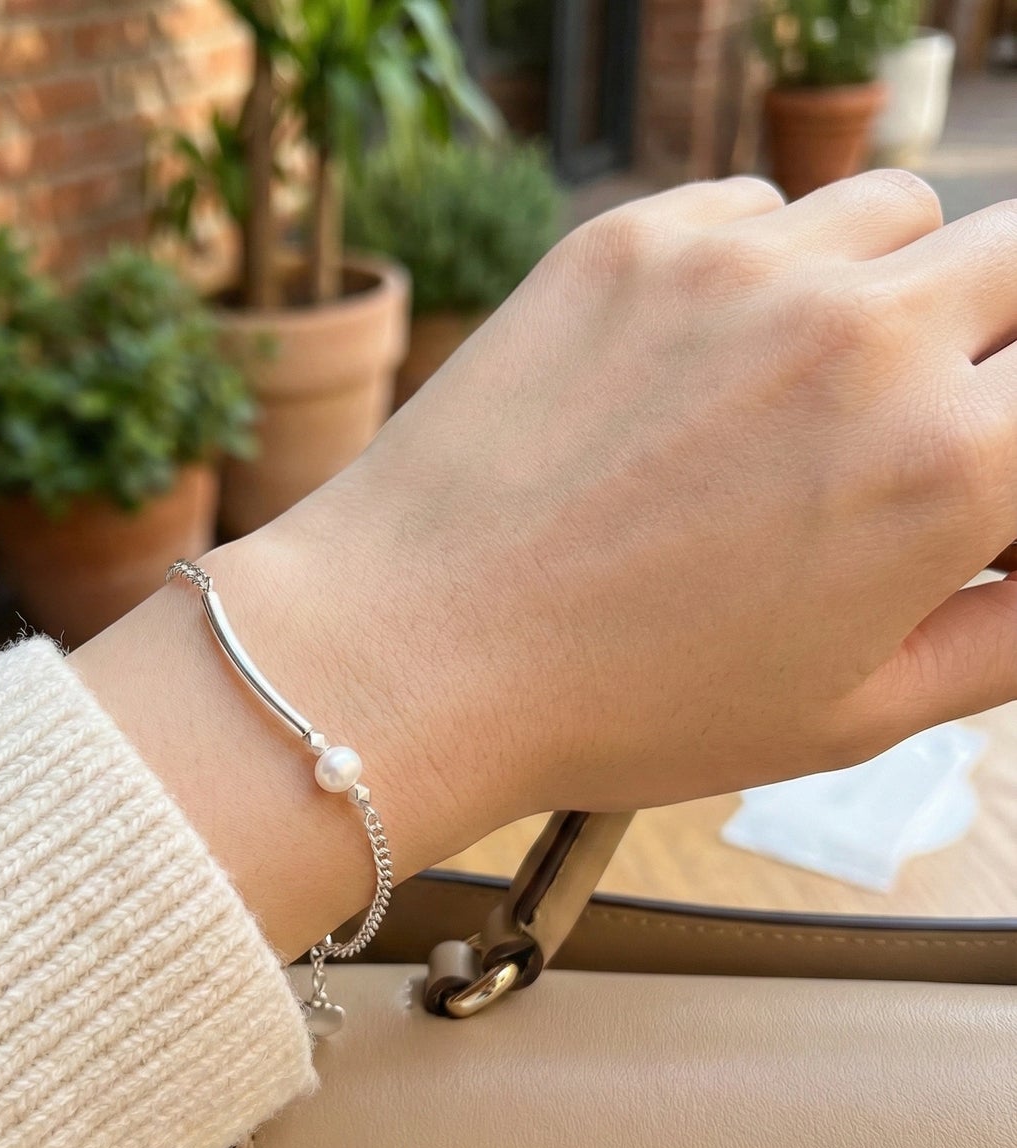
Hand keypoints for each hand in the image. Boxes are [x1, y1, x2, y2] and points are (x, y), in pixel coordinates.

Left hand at [78, 173, 1016, 956]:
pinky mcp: (633, 238)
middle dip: (987, 340)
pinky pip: (756, 208)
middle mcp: (862, 336)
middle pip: (1014, 262)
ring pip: (893, 214)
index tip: (967, 472)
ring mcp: (742, 269)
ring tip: (797, 391)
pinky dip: (759, 267)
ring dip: (882, 287)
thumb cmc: (619, 706)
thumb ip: (1002, 637)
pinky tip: (691, 364)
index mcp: (947, 465)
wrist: (412, 649)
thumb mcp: (846, 718)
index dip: (1012, 437)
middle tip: (908, 418)